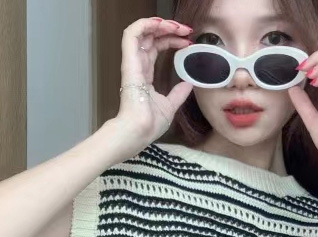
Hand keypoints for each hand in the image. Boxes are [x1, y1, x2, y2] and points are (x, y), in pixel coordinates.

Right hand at [113, 17, 194, 152]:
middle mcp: (138, 66)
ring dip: (159, 24)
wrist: (140, 131)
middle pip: (151, 37)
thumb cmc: (149, 124)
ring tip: (177, 26)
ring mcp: (133, 63)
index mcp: (145, 74)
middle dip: (169, 29)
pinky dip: (145, 24)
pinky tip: (161, 24)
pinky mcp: (129, 62)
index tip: (189, 42)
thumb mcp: (170, 106)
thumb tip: (188, 84)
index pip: (157, 48)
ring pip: (141, 31)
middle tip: (187, 30)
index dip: (172, 40)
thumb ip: (178, 93)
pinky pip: (131, 34)